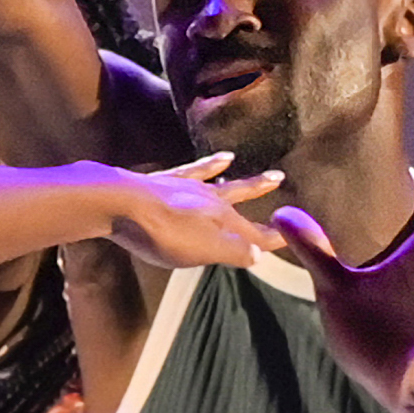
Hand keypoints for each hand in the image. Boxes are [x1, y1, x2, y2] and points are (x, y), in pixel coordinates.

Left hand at [89, 157, 287, 274]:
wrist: (122, 204)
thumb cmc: (163, 233)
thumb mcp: (203, 250)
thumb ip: (234, 252)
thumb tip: (260, 254)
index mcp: (222, 220)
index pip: (254, 232)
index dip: (272, 237)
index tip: (292, 234)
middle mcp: (209, 199)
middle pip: (240, 195)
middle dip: (259, 190)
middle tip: (279, 177)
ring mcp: (186, 187)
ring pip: (218, 180)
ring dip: (236, 176)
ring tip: (247, 165)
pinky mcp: (163, 181)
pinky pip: (193, 170)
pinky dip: (208, 164)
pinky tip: (218, 158)